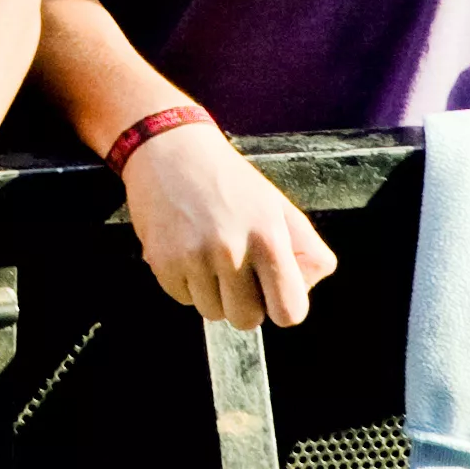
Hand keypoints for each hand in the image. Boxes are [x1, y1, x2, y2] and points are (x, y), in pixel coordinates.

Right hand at [120, 123, 341, 328]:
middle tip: (236, 272)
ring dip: (212, 293)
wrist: (168, 148)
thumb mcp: (280, 207)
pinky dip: (186, 282)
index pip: (289, 313)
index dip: (282, 306)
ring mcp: (192, 257)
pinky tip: (186, 250)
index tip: (271, 291)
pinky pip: (181, 298)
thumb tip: (302, 290)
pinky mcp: (161, 261)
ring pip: (211, 312)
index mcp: (268, 238)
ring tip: (208, 255)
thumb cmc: (229, 180)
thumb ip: (308, 252)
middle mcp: (230, 250)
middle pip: (246, 320)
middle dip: (244, 303)